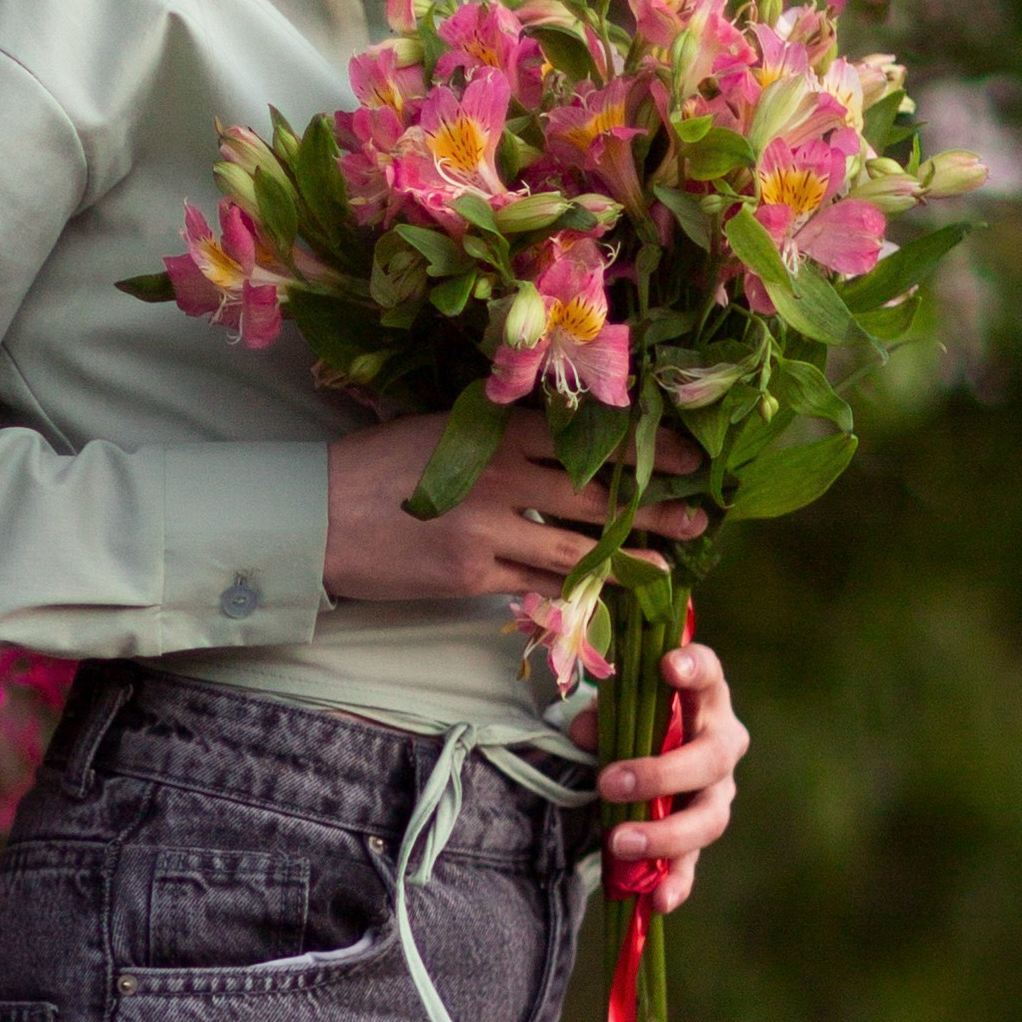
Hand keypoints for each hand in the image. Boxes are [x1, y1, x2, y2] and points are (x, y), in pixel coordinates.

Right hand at [322, 405, 704, 605]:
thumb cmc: (377, 464)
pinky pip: (539, 583)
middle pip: (595, 490)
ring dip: (631, 555)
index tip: (683, 456)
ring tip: (674, 563)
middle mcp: (499, 473)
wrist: (320, 515)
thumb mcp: (441, 428)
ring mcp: (489, 527)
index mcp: (493, 427)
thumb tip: (559, 440)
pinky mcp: (474, 573)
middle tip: (701, 512)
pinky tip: (609, 593)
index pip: (584, 435)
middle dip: (654, 505)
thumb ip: (498, 432)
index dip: (640, 448)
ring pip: (578, 544)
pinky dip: (579, 588)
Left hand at [571, 640, 747, 915]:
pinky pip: (694, 862)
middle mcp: (722, 742)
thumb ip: (600, 717)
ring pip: (709, 817)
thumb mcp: (613, 710)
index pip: (708, 672)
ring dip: (664, 833)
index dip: (693, 666)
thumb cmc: (634, 718)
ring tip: (619, 842)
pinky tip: (657, 902)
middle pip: (709, 759)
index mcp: (702, 697)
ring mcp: (718, 791)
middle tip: (609, 783)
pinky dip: (676, 883)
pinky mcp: (701, 832)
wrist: (651, 750)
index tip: (667, 666)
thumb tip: (582, 734)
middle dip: (660, 773)